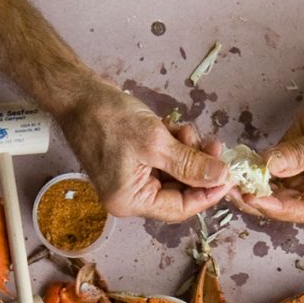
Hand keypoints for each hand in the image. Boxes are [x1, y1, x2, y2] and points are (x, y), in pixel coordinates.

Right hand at [60, 78, 230, 221]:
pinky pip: (162, 162)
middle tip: (214, 146)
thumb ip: (191, 164)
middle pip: (178, 191)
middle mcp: (130, 197)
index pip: (180, 209)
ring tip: (188, 130)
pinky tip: (176, 129)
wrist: (76, 93)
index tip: (228, 176)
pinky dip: (174, 146)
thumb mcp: (156, 142)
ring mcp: (130, 180)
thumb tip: (221, 178)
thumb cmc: (108, 118)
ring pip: (173, 174)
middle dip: (198, 168)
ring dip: (187, 153)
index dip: (207, 194)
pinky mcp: (131, 162)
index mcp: (131, 201)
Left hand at [238, 73, 303, 223]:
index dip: (274, 206)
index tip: (250, 198)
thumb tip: (267, 167)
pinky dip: (258, 172)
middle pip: (286, 205)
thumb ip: (299, 155)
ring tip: (230, 180)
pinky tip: (240, 169)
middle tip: (230, 189)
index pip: (302, 210)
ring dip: (253, 186)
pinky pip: (276, 175)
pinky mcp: (300, 169)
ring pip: (277, 193)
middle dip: (258, 197)